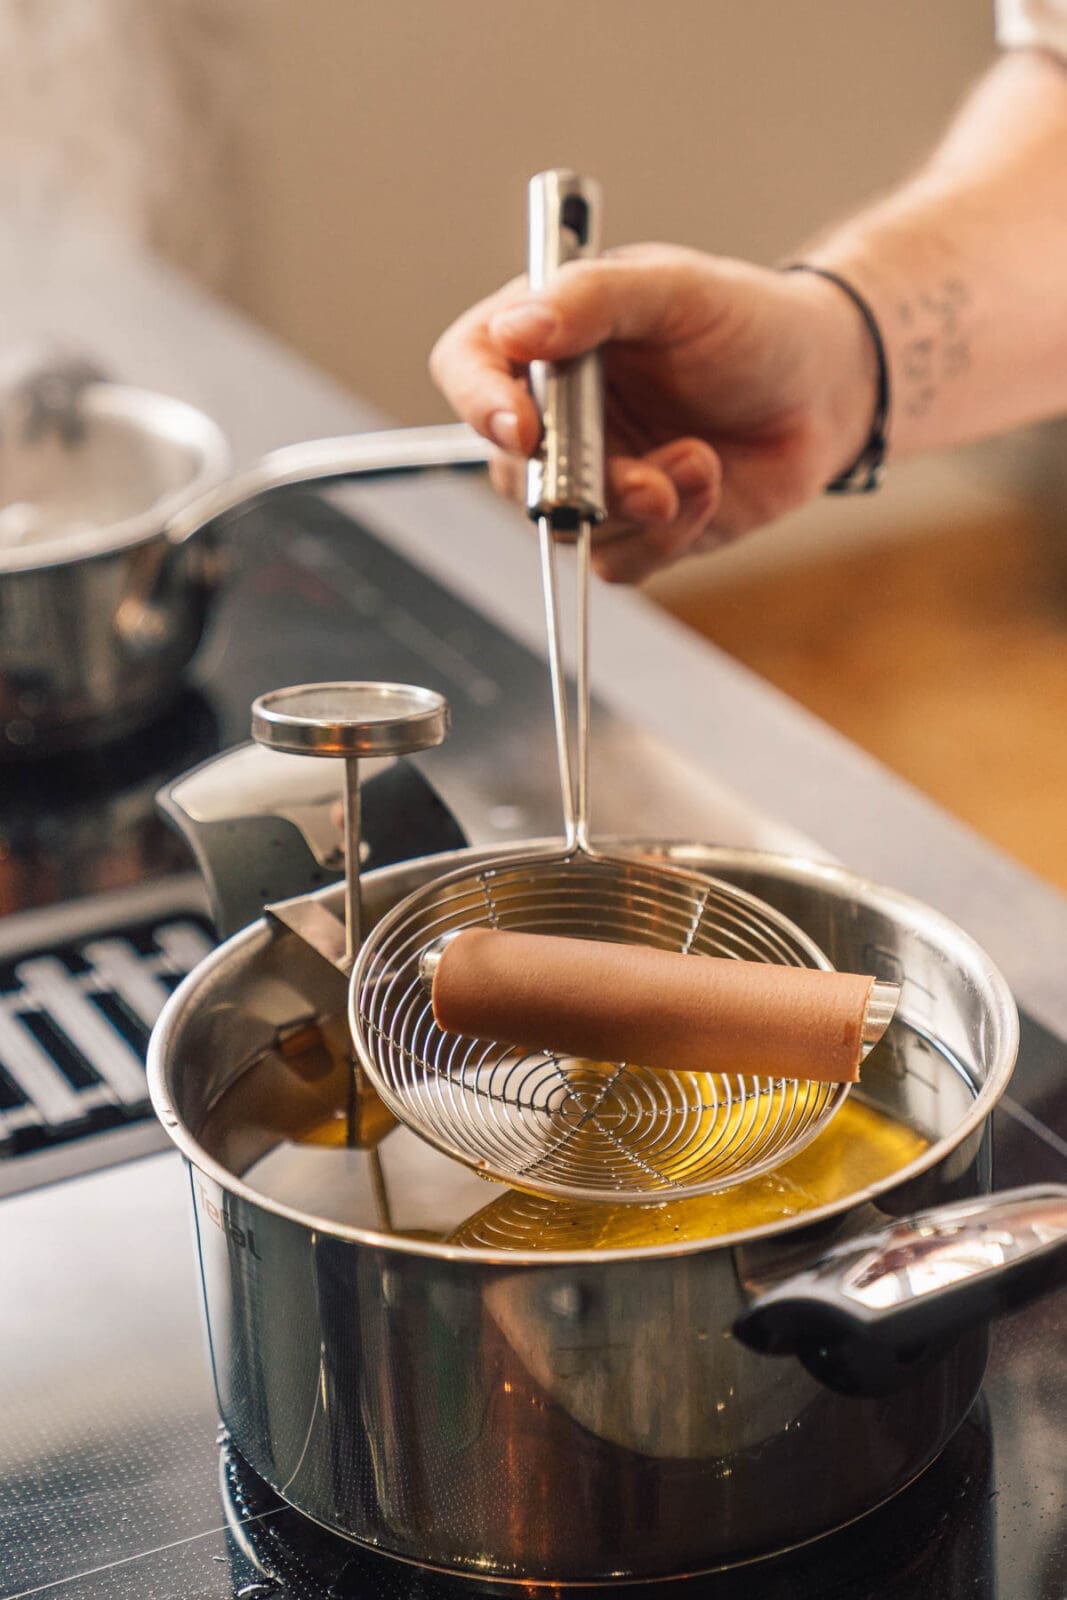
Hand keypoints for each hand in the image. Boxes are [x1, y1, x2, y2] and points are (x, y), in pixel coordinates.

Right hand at [430, 244, 876, 581]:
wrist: (828, 389)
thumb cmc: (754, 324)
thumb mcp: (677, 288)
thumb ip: (593, 298)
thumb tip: (515, 329)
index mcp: (548, 338)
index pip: (470, 366)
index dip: (479, 401)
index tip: (521, 429)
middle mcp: (558, 412)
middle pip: (510, 466)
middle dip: (578, 480)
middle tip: (643, 478)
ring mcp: (593, 475)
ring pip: (566, 525)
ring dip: (637, 504)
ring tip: (698, 461)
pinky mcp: (636, 529)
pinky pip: (620, 560)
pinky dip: (671, 533)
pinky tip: (708, 481)